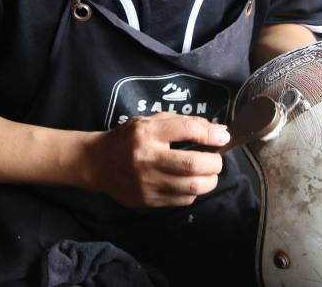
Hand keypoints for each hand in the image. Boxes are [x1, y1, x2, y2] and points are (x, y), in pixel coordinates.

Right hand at [85, 113, 230, 207]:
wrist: (98, 162)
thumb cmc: (128, 138)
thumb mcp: (151, 121)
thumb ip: (184, 123)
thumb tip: (219, 131)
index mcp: (147, 133)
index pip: (186, 130)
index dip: (210, 134)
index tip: (223, 137)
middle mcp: (146, 158)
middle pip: (192, 165)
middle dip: (214, 163)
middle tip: (216, 160)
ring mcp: (146, 183)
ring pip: (190, 188)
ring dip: (209, 181)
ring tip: (208, 174)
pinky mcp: (147, 201)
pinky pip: (182, 201)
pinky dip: (193, 192)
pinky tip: (190, 184)